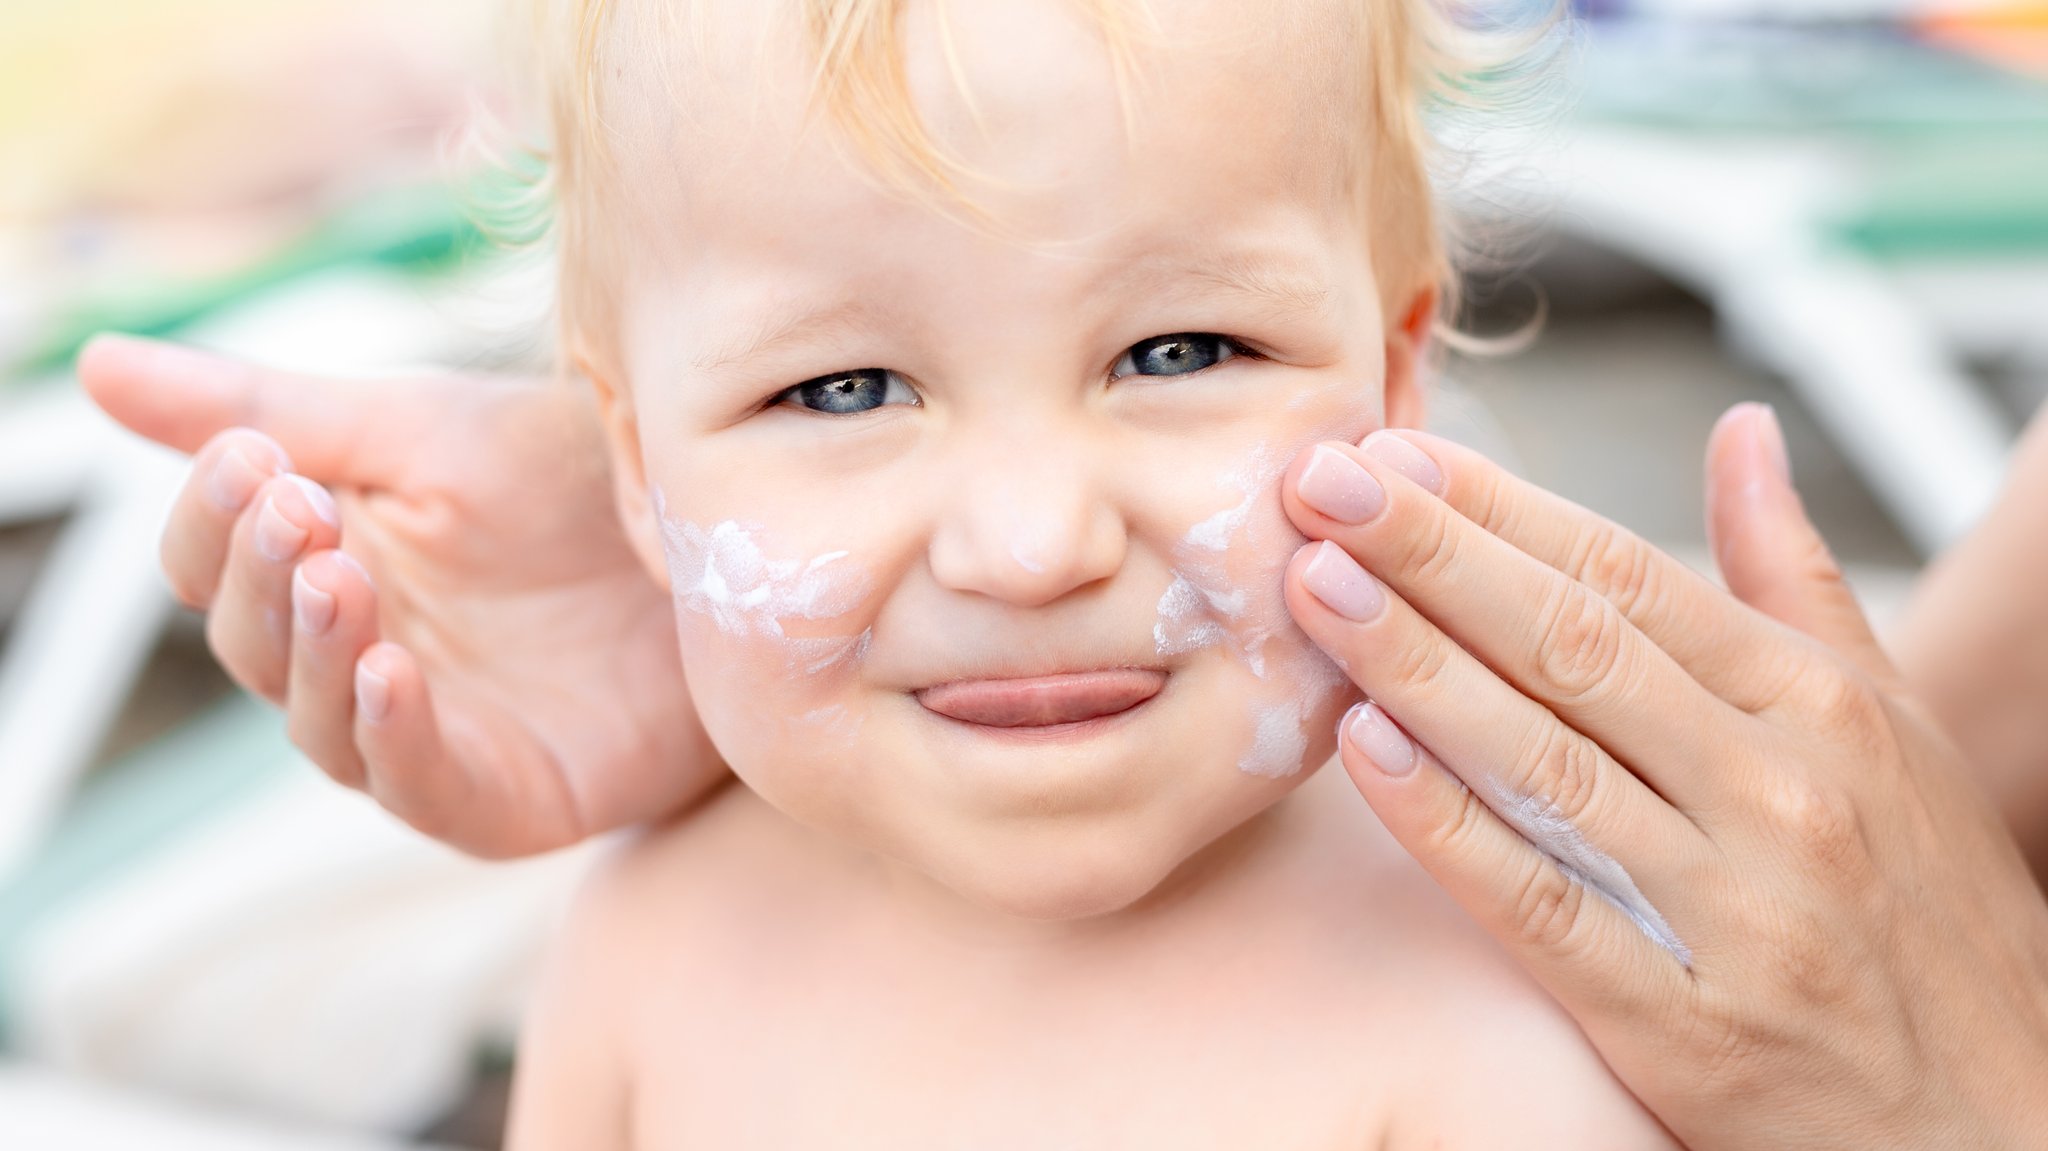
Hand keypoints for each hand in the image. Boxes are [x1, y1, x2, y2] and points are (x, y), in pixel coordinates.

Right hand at [79, 335, 720, 856]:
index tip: (250, 457)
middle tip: (296, 510)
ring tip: (338, 579)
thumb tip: (94, 364)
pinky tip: (394, 672)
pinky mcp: (507, 796)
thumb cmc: (577, 480)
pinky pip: (422, 788)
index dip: (214, 518)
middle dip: (263, 577)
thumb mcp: (427, 426)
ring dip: (317, 655)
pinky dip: (395, 737)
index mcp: (326, 565)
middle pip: (255, 645)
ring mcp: (430, 736)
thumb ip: (272, 407)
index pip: (214, 562)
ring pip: (322, 724)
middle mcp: (361, 657)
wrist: (732, 539)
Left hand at [1278, 405, 2047, 1147]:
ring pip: (1546, 759)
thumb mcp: (1892, 727)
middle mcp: (1781, 786)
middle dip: (1434, 554)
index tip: (1397, 450)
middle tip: (1323, 482)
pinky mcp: (1686, 1022)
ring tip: (1316, 588)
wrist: (2002, 1119)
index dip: (1501, 508)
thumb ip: (1795, 579)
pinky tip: (1365, 749)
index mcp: (1819, 702)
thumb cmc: (1933, 911)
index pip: (1627, 575)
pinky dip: (1449, 824)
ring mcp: (1735, 906)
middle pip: (1573, 644)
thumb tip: (1739, 435)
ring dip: (1416, 664)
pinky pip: (1544, 905)